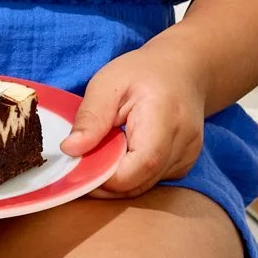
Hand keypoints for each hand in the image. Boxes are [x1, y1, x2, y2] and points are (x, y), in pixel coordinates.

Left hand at [64, 41, 204, 196]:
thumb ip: (90, 118)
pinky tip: (121, 155)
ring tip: (102, 154)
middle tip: (81, 164)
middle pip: (140, 182)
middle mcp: (184, 143)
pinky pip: (150, 181)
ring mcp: (187, 157)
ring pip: (143, 186)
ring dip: (116, 180)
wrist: (183, 70)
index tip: (77, 167)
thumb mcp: (107, 84)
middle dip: (105, 183)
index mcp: (166, 118)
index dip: (105, 177)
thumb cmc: (142, 72)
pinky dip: (130, 175)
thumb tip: (69, 150)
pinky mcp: (184, 165)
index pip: (140, 165)